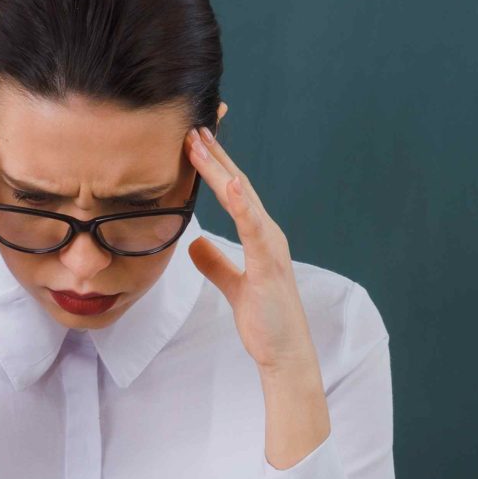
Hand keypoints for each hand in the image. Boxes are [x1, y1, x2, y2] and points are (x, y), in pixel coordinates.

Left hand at [185, 127, 330, 469]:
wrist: (285, 354)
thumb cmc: (265, 322)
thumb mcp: (233, 286)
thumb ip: (216, 263)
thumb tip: (195, 243)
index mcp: (258, 236)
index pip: (232, 192)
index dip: (213, 164)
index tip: (192, 139)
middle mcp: (267, 234)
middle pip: (237, 185)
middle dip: (215, 153)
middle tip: (192, 123)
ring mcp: (270, 246)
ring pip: (243, 197)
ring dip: (221, 167)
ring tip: (200, 141)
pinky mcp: (269, 264)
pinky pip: (253, 227)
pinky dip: (241, 202)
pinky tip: (227, 180)